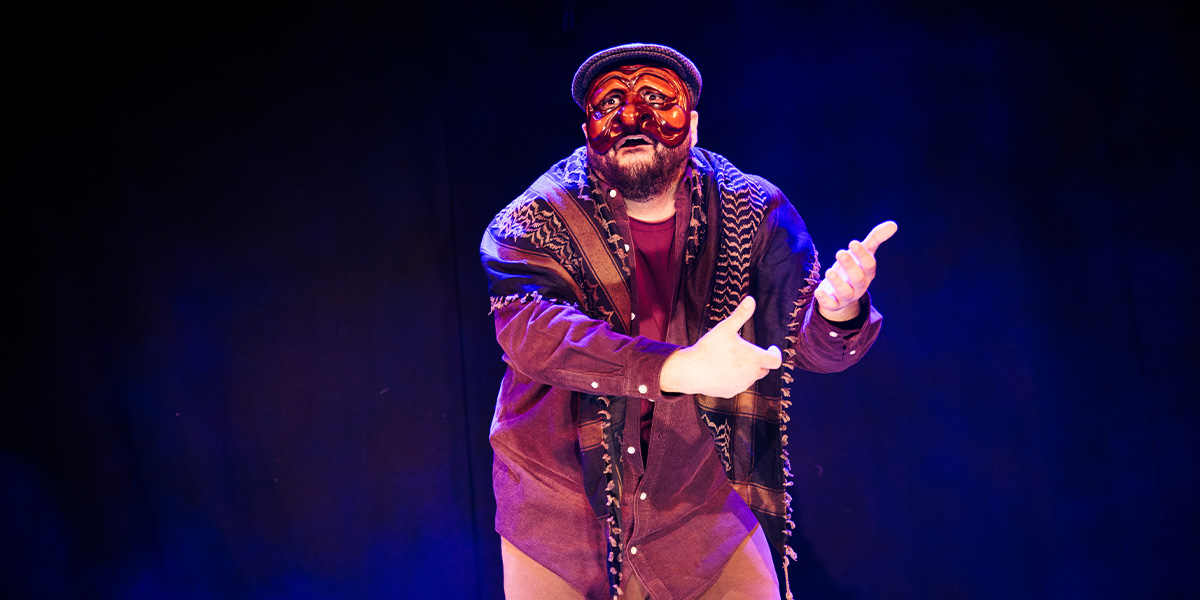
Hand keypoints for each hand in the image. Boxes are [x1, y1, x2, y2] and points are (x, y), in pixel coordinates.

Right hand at [660, 296, 782, 397]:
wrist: (691, 371)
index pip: (776, 361)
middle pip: (764, 369)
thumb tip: (751, 299)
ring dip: (748, 370)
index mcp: (754, 359)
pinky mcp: (731, 393)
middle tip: (750, 352)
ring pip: (750, 378)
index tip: (771, 348)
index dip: (775, 354)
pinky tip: (724, 370)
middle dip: (760, 361)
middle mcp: (751, 375)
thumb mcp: (725, 328)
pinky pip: (738, 385)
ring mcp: (741, 386)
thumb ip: (740, 314)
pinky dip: (736, 378)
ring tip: (735, 360)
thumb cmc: (709, 348)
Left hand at [815, 220, 897, 321]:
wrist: (841, 293)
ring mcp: (847, 296)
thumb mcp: (863, 253)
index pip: (869, 264)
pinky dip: (825, 299)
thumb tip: (894, 224)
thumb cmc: (854, 268)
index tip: (852, 242)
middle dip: (850, 266)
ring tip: (829, 271)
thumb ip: (875, 239)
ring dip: (837, 282)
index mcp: (867, 273)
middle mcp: (859, 286)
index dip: (862, 254)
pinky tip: (818, 291)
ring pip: (845, 292)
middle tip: (840, 252)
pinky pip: (831, 305)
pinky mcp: (834, 304)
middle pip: (858, 278)